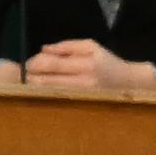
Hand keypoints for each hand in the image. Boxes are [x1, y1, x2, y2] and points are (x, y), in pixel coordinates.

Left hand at [20, 37, 155, 96]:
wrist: (129, 84)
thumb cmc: (107, 63)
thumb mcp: (90, 46)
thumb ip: (66, 46)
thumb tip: (43, 49)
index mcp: (85, 64)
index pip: (50, 64)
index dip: (34, 64)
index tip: (28, 64)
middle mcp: (83, 83)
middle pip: (45, 82)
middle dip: (31, 78)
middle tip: (26, 75)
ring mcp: (81, 98)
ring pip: (48, 95)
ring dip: (35, 89)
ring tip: (33, 83)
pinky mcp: (80, 108)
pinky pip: (56, 102)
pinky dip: (46, 96)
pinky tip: (44, 93)